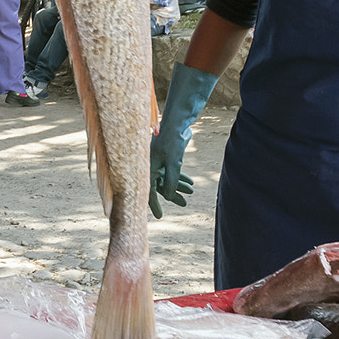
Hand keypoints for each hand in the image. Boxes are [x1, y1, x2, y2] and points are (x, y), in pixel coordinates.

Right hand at [149, 60, 219, 218]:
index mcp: (147, 167)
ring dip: (179, 186)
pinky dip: (181, 177)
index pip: (148, 191)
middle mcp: (150, 165)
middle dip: (172, 195)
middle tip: (184, 204)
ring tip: (192, 192)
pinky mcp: (166, 156)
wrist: (177, 122)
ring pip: (167, 178)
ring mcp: (158, 160)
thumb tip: (169, 196)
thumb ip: (171, 182)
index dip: (153, 205)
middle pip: (159, 186)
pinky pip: (173, 171)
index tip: (160, 216)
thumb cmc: (172, 141)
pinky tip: (191, 183)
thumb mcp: (174, 164)